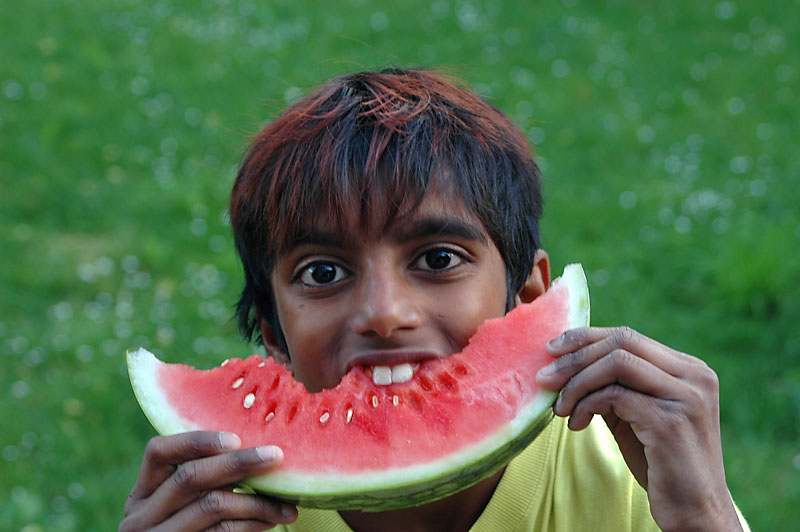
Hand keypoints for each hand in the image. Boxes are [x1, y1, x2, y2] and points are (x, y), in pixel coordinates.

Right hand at [120, 431, 296, 531]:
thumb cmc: (187, 529)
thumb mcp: (178, 506)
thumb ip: (200, 479)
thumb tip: (255, 442)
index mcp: (141, 493)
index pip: (158, 452)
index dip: (196, 441)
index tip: (236, 438)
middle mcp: (141, 516)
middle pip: (190, 476)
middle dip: (238, 463)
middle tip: (276, 455)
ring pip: (212, 505)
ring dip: (256, 501)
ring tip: (287, 503)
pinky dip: (251, 523)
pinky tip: (271, 519)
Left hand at [536, 327, 741, 531]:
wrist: (695, 512)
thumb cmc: (660, 463)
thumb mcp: (635, 414)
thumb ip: (613, 385)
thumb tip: (564, 360)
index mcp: (688, 368)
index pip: (628, 336)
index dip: (585, 338)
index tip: (551, 350)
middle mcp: (694, 375)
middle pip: (621, 342)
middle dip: (574, 357)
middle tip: (544, 378)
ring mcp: (686, 396)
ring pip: (616, 363)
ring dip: (577, 382)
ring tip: (560, 408)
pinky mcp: (671, 421)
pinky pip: (614, 395)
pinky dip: (586, 405)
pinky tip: (576, 425)